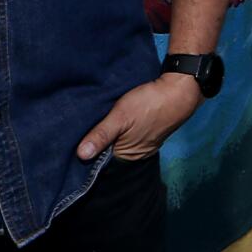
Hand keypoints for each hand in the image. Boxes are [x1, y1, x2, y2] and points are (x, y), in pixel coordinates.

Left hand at [77, 74, 203, 160]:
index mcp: (128, 156)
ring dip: (108, 135)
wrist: (179, 90)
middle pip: (110, 153)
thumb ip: (101, 135)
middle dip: (96, 143)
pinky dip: (120, 130)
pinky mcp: (148, 131)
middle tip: (78, 130)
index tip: (72, 142)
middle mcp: (136, 154)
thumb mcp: (120, 116)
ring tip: (92, 123)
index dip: (87, 152)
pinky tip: (113, 120)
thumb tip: (80, 156)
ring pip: (119, 143)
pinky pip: (128, 135)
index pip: (101, 162)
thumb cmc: (149, 103)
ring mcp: (144, 143)